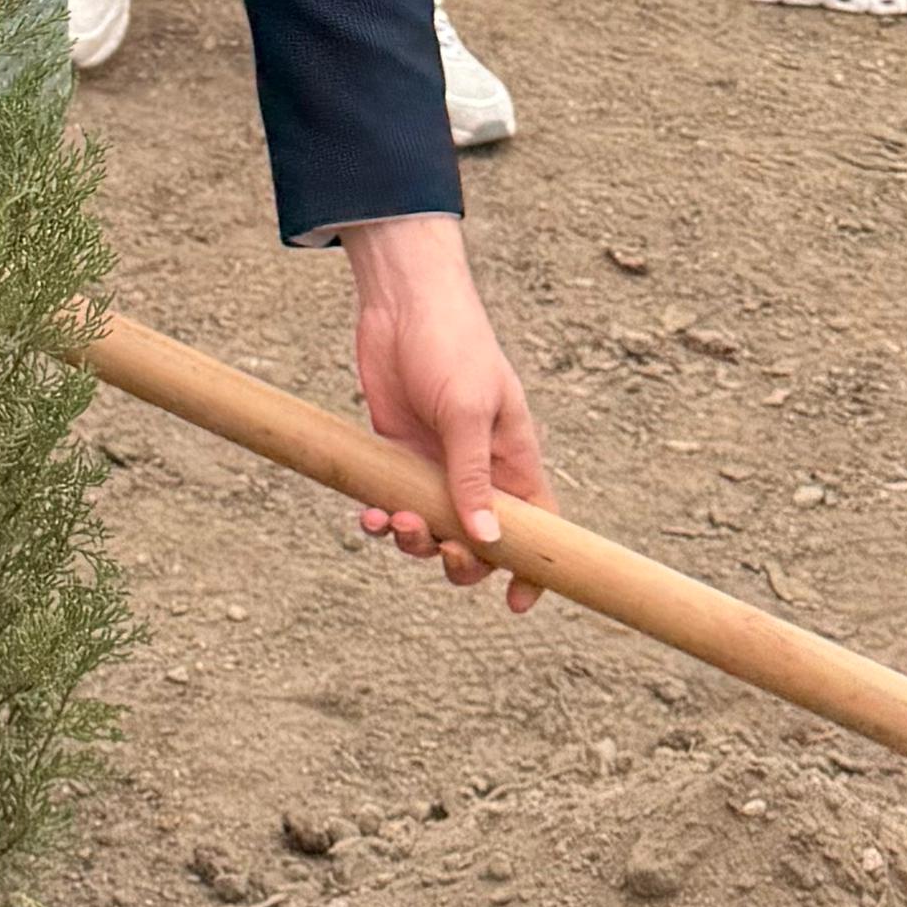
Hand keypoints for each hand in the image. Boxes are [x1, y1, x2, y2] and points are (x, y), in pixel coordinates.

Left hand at [339, 213, 550, 610]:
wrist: (401, 303)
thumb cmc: (453, 344)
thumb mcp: (469, 410)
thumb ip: (474, 477)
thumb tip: (487, 540)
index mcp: (514, 459)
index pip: (539, 524)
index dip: (533, 567)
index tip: (518, 602)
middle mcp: (478, 470)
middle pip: (479, 541)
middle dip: (459, 560)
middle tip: (437, 546)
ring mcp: (435, 465)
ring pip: (432, 530)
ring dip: (413, 540)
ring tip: (393, 521)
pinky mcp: (396, 457)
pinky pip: (393, 506)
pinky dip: (381, 521)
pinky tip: (368, 515)